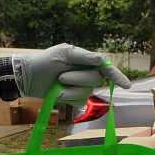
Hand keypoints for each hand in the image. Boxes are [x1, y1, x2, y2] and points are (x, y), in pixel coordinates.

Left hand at [12, 43, 131, 104]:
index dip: (117, 76)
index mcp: (86, 60)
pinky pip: (80, 102)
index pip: (106, 68)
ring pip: (87, 92)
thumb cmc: (45, 61)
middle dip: (78, 79)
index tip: (126, 86)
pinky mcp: (74, 99)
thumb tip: (101, 60)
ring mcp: (81, 87)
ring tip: (57, 84)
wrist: (28, 77)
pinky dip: (68, 98)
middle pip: (95, 80)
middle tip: (61, 76)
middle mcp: (86, 73)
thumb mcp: (63, 53)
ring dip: (70, 89)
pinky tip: (58, 93)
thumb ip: (83, 56)